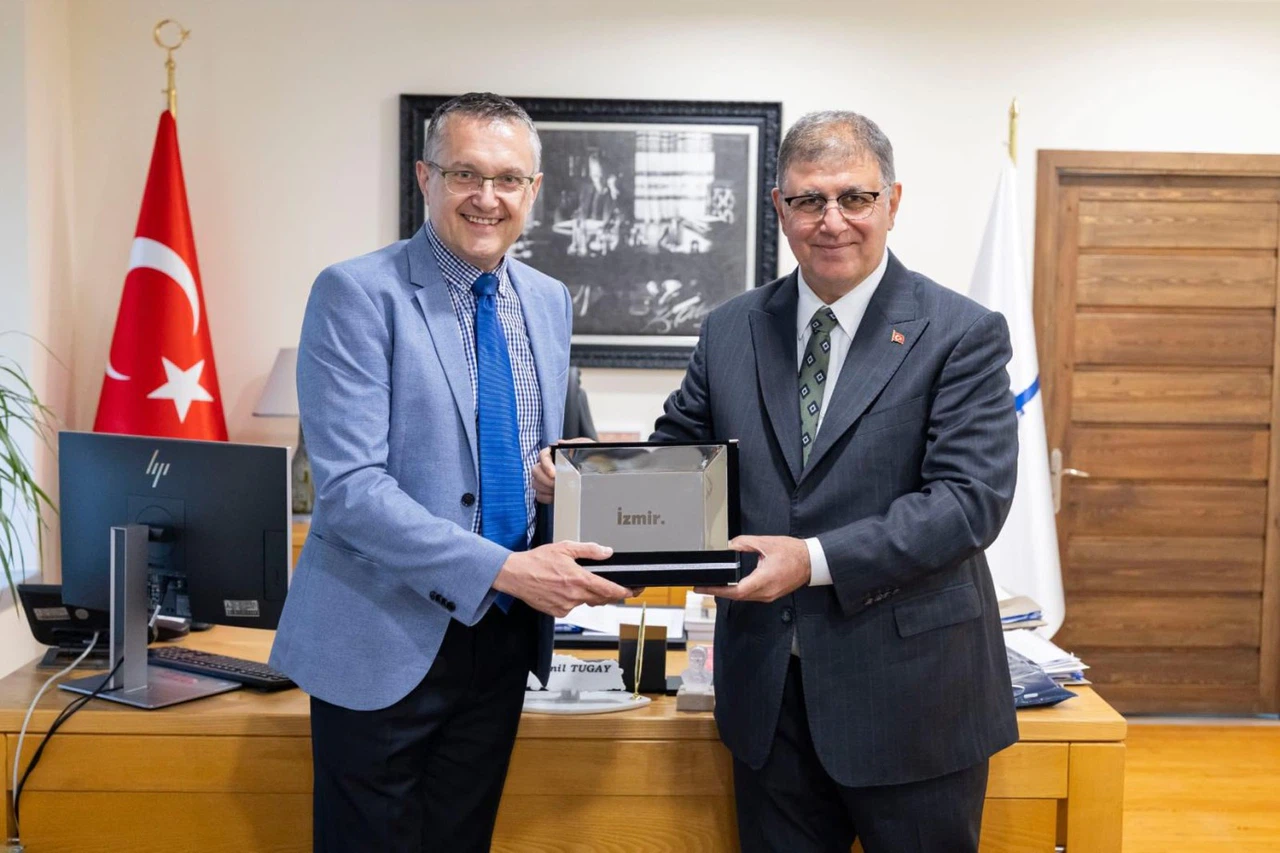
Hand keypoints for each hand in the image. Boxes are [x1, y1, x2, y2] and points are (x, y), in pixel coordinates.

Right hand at [493, 540, 633, 616]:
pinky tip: (563, 589)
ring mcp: (566, 606)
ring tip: (575, 581)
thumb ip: (589, 550)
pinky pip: (573, 607)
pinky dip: (573, 599)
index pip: (609, 590)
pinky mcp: (558, 612)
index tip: (632, 591)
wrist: (515, 575)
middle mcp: (574, 596)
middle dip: (608, 593)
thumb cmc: (536, 561)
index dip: (624, 592)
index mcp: (579, 579)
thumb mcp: (565, 548)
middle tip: (608, 584)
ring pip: (586, 603)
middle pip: (601, 599)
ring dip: (588, 594)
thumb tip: (606, 552)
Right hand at [532, 438, 592, 504]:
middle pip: (535, 471)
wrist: (597, 468)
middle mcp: (546, 465)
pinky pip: (540, 495)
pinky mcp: (547, 490)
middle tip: (557, 484)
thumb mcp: (585, 446)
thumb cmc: (590, 455)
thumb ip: (574, 443)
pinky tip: (556, 496)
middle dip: (545, 480)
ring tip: (559, 490)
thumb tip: (560, 443)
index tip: (554, 474)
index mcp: (553, 453)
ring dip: (546, 488)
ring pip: (536, 483)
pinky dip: (546, 497)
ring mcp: (545, 478)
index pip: (542, 456)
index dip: (545, 465)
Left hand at [695, 535, 810, 602]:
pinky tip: (732, 587)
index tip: (704, 587)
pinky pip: (751, 596)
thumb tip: (730, 545)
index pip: (736, 590)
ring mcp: (769, 595)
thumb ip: (745, 543)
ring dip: (728, 593)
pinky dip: (739, 592)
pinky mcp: (771, 594)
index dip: (717, 590)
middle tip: (702, 586)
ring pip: (743, 598)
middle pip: (737, 597)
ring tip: (713, 586)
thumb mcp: (766, 543)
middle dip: (718, 591)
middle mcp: (766, 591)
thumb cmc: (794, 553)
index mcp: (765, 579)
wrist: (812, 561)